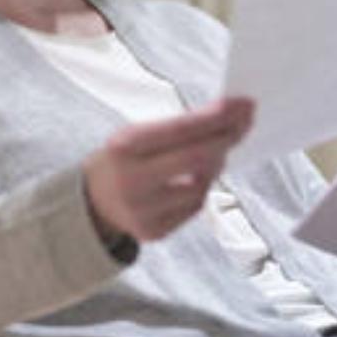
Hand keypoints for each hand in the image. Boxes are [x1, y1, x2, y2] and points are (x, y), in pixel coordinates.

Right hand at [84, 97, 253, 243]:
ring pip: (201, 184)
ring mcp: (143, 210)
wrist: (91, 203)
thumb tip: (229, 115)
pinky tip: (197, 177)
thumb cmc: (122, 161)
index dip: (217, 117)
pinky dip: (203, 187)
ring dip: (217, 163)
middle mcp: (132, 180)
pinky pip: (195, 206)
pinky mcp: (154, 231)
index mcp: (125, 146)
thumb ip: (178, 128)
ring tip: (216, 150)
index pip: (182, 129)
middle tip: (245, 122)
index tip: (243, 105)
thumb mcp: (136, 136)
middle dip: (227, 137)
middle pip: (197, 157)